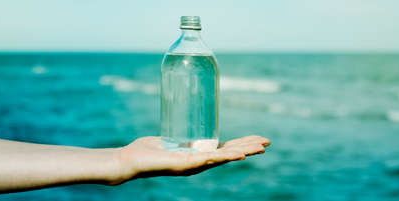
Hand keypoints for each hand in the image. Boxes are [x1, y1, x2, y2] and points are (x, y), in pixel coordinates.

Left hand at [115, 135, 269, 183]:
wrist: (130, 160)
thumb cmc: (147, 150)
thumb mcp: (170, 138)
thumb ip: (180, 133)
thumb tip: (185, 115)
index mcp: (197, 155)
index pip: (225, 148)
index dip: (243, 143)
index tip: (258, 138)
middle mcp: (198, 162)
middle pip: (229, 153)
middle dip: (249, 147)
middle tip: (268, 142)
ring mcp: (193, 165)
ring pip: (224, 157)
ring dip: (243, 152)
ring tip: (261, 148)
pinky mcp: (185, 164)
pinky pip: (209, 160)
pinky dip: (225, 157)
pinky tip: (239, 155)